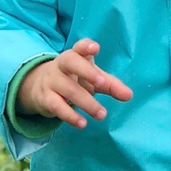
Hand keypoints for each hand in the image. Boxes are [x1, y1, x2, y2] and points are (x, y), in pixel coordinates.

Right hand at [17, 38, 132, 129]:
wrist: (41, 87)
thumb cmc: (75, 79)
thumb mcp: (93, 78)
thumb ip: (111, 85)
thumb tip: (128, 95)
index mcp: (75, 55)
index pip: (79, 47)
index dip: (86, 46)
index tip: (94, 48)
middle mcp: (61, 65)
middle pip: (71, 62)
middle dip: (87, 71)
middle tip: (102, 82)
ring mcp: (51, 81)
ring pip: (68, 89)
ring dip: (87, 103)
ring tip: (102, 114)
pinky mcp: (45, 98)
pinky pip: (57, 106)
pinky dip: (70, 116)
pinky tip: (82, 123)